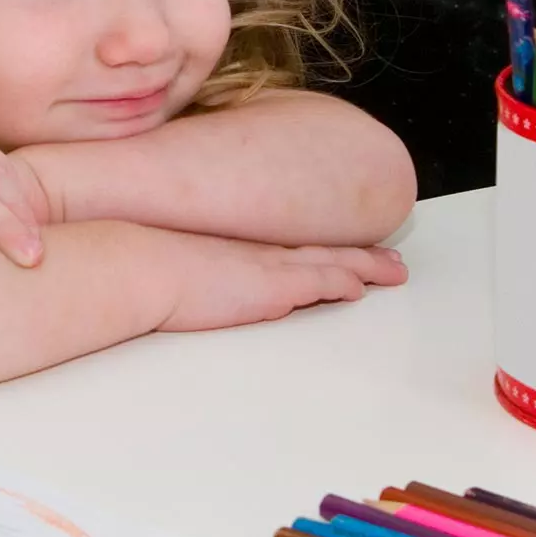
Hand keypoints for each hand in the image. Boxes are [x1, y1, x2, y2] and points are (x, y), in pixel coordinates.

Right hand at [157, 237, 406, 332]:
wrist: (140, 265)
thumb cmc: (147, 268)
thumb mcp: (181, 267)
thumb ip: (205, 275)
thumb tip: (208, 285)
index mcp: (242, 250)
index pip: (295, 248)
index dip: (327, 249)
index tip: (349, 251)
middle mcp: (261, 253)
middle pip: (324, 251)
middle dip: (362, 257)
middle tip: (392, 262)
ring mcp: (267, 267)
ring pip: (331, 263)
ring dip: (366, 268)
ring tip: (395, 273)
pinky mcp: (269, 287)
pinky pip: (317, 282)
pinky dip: (341, 282)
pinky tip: (361, 289)